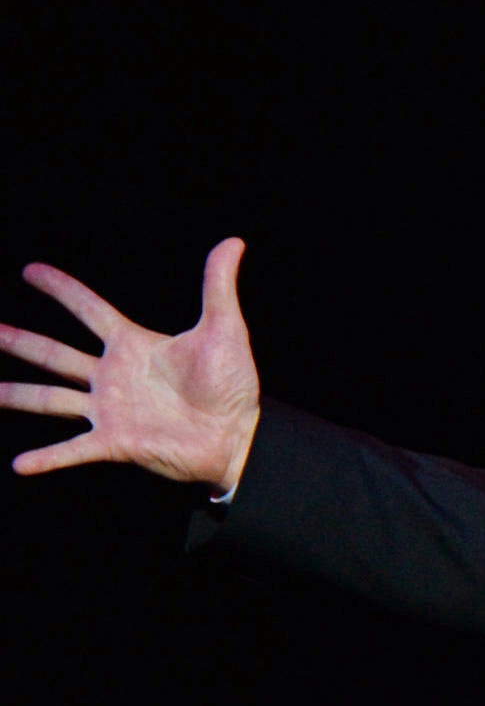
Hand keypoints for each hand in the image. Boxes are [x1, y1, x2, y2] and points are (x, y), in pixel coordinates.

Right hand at [1, 238, 262, 491]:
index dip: (62, 289)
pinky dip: (48, 457)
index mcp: (133, 346)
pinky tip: (20, 464)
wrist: (240, 436)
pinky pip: (74, 449)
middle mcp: (113, 376)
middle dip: (18, 341)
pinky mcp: (116, 441)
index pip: (88, 310)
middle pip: (53, 353)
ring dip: (15, 394)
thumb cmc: (232, 386)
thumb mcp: (224, 330)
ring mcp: (110, 409)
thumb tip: (234, 242)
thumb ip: (219, 286)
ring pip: (50, 398)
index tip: (30, 270)